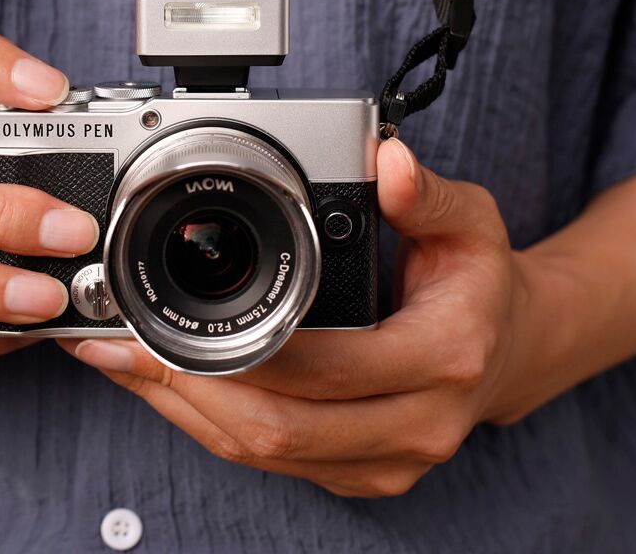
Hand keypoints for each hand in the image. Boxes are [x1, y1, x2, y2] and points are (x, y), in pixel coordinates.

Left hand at [64, 138, 531, 496]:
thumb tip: (386, 158)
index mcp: (441, 358)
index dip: (240, 350)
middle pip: (279, 428)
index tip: (171, 318)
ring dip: (186, 412)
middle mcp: (417, 425)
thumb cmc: (482, 282)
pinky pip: (274, 462)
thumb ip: (425, 192)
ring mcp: (389, 462)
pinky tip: (171, 390)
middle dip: (187, 389)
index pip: (324, 368)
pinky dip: (213, 427)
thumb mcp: (472, 222)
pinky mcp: (363, 476)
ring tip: (126, 362)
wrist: (514, 349)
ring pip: (266, 453)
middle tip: (121, 344)